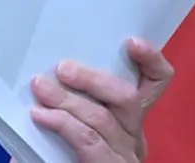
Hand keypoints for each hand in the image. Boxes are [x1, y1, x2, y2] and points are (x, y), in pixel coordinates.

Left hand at [27, 37, 173, 161]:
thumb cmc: (61, 148)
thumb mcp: (75, 117)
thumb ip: (76, 96)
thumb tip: (51, 67)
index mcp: (130, 119)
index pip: (154, 84)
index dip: (151, 61)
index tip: (131, 42)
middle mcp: (134, 136)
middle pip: (128, 98)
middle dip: (92, 79)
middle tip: (61, 68)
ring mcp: (123, 155)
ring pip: (103, 118)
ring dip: (67, 99)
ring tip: (39, 87)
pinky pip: (88, 140)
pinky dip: (62, 123)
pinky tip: (40, 115)